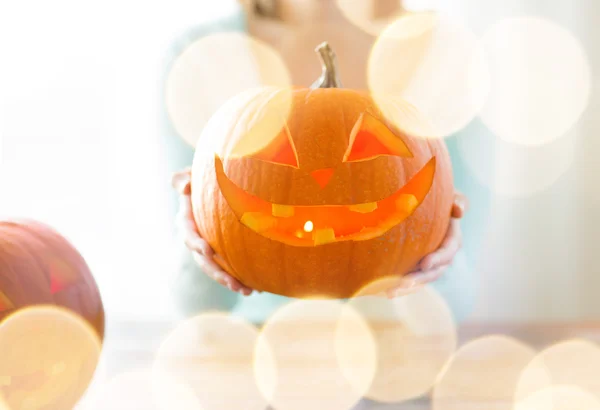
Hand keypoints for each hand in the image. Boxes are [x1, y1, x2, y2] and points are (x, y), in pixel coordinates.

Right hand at [172, 168, 254, 295]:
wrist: (219, 186)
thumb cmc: (204, 177)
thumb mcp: (192, 174)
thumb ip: (184, 178)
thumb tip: (183, 187)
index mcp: (187, 220)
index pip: (189, 233)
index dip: (195, 243)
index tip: (207, 250)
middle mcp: (197, 238)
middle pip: (204, 260)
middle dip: (217, 273)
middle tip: (232, 283)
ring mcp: (210, 248)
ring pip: (218, 268)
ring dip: (231, 281)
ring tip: (248, 291)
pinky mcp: (223, 252)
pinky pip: (231, 267)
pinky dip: (243, 277)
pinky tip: (259, 287)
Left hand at [385, 192, 467, 297]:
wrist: (420, 205)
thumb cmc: (436, 197)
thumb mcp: (450, 195)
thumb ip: (457, 200)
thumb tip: (459, 210)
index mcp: (452, 240)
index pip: (448, 251)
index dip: (438, 259)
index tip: (424, 264)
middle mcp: (442, 256)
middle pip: (433, 272)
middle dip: (419, 280)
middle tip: (404, 284)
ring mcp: (428, 264)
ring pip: (419, 280)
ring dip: (405, 288)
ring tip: (389, 293)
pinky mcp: (414, 267)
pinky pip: (406, 278)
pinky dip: (396, 285)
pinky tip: (380, 290)